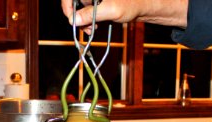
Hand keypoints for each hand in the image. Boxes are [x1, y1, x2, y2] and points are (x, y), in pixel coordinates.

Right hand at [61, 0, 187, 29]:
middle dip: (77, 16)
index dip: (67, 6)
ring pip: (80, 7)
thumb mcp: (111, 10)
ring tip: (92, 29)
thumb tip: (74, 20)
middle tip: (86, 28)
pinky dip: (88, 19)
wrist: (143, 6)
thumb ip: (92, 14)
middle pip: (74, 2)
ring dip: (83, 20)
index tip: (72, 20)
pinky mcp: (96, 2)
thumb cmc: (132, 4)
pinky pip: (86, 10)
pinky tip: (94, 25)